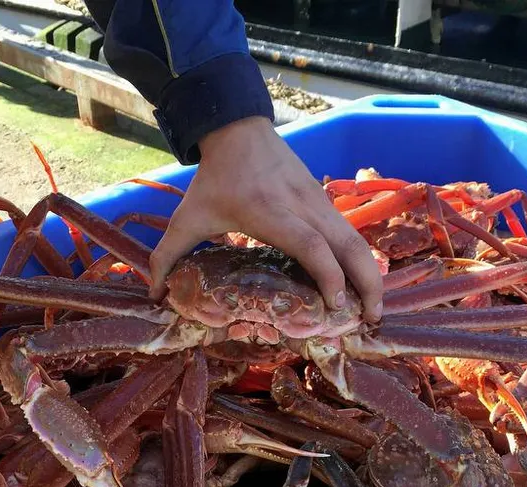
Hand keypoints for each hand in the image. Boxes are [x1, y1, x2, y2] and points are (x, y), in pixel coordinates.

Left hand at [149, 116, 383, 321]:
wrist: (238, 130)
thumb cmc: (213, 179)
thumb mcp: (187, 216)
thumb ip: (168, 255)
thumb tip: (154, 295)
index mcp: (271, 213)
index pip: (310, 244)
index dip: (327, 275)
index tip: (334, 304)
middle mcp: (302, 206)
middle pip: (348, 244)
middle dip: (366, 282)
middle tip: (371, 318)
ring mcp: (318, 200)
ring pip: (356, 238)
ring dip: (370, 273)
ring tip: (372, 308)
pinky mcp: (324, 199)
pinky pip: (349, 232)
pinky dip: (360, 259)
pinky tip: (361, 283)